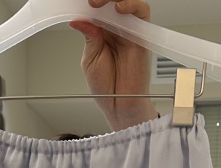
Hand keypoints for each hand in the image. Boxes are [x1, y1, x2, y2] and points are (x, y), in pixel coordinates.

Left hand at [70, 0, 158, 130]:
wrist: (119, 105)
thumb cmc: (106, 87)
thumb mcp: (90, 60)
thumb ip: (88, 37)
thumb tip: (78, 19)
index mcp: (101, 32)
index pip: (96, 9)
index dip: (88, 4)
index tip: (78, 2)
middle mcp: (115, 28)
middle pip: (111, 2)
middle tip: (89, 2)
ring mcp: (129, 30)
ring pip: (126, 2)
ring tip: (98, 4)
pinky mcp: (142, 35)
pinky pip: (141, 12)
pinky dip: (132, 5)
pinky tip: (119, 8)